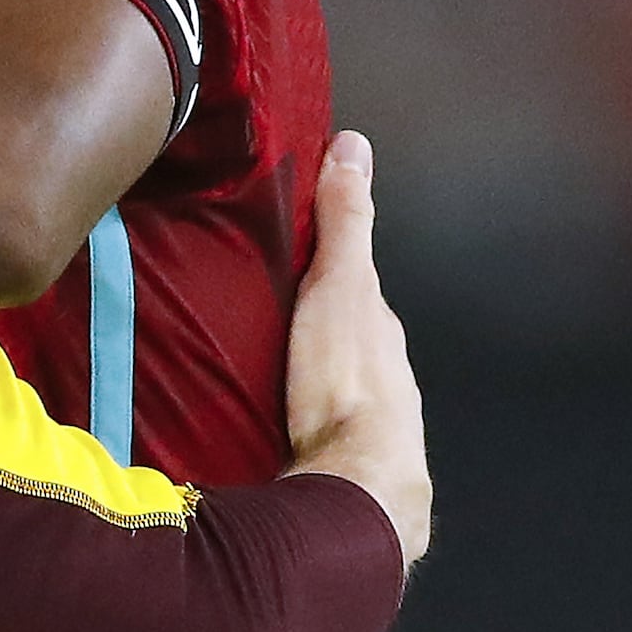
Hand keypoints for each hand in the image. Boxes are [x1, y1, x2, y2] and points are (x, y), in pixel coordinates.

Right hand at [283, 131, 430, 564]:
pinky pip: (312, 437)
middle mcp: (382, 381)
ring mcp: (365, 431)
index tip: (282, 266)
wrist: (358, 486)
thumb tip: (354, 146)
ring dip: (297, 387)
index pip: (352, 295)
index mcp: (380, 336)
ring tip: (249, 383)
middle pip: (339, 348)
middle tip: (253, 326)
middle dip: (304, 337)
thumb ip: (345, 222)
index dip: (321, 276)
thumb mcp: (342, 284)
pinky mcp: (340, 474)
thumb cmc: (348, 380)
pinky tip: (264, 434)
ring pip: (327, 394)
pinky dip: (292, 426)